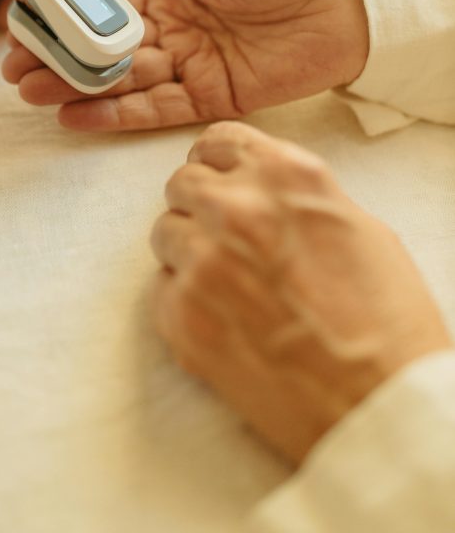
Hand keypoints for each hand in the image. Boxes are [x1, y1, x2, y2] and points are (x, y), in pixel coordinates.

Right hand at [2, 0, 368, 129]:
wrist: (346, 0)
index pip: (104, 7)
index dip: (65, 17)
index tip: (23, 24)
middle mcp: (170, 31)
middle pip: (104, 51)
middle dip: (59, 60)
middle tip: (13, 71)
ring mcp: (187, 66)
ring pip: (122, 83)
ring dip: (78, 90)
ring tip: (32, 95)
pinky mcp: (210, 99)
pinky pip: (157, 110)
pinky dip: (118, 116)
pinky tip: (77, 118)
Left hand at [151, 122, 451, 462]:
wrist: (380, 405)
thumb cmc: (385, 322)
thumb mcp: (359, 227)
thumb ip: (296, 197)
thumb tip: (261, 194)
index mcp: (285, 175)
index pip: (218, 140)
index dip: (217, 163)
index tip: (218, 179)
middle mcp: (236, 207)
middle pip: (182, 184)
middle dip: (199, 207)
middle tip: (223, 239)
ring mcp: (202, 261)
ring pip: (164, 234)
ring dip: (187, 253)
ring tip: (227, 287)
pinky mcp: (181, 315)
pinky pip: (160, 290)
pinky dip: (183, 302)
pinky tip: (225, 322)